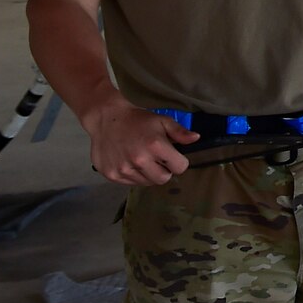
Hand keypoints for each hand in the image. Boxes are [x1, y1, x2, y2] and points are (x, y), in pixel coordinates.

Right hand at [82, 101, 199, 185]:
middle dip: (164, 170)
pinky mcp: (112, 175)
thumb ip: (180, 132)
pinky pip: (131, 183)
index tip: (172, 156)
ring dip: (148, 174)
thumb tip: (196, 138)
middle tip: (157, 159)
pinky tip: (130, 162)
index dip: (179, 162)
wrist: (107, 119)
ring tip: (142, 159)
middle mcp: (140, 160)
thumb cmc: (138, 120)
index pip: (179, 167)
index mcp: (155, 146)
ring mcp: (124, 169)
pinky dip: (134, 176)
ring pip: (147, 183)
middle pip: (163, 179)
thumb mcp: (162, 121)